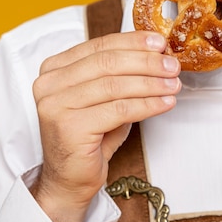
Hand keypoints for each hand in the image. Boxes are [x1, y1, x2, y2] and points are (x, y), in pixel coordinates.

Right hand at [30, 31, 180, 221]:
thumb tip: (156, 55)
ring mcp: (56, 105)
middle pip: (107, 63)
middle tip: (171, 65)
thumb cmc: (87, 138)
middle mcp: (48, 84)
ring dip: (150, 84)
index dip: (131, 43)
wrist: (69, 179)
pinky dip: (146, 105)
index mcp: (53, 69)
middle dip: (145, 62)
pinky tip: (164, 104)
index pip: (98, 46)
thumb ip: (118, 75)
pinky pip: (118, 109)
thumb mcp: (101, 98)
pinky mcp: (69, 127)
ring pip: (114, 85)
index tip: (159, 43)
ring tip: (173, 84)